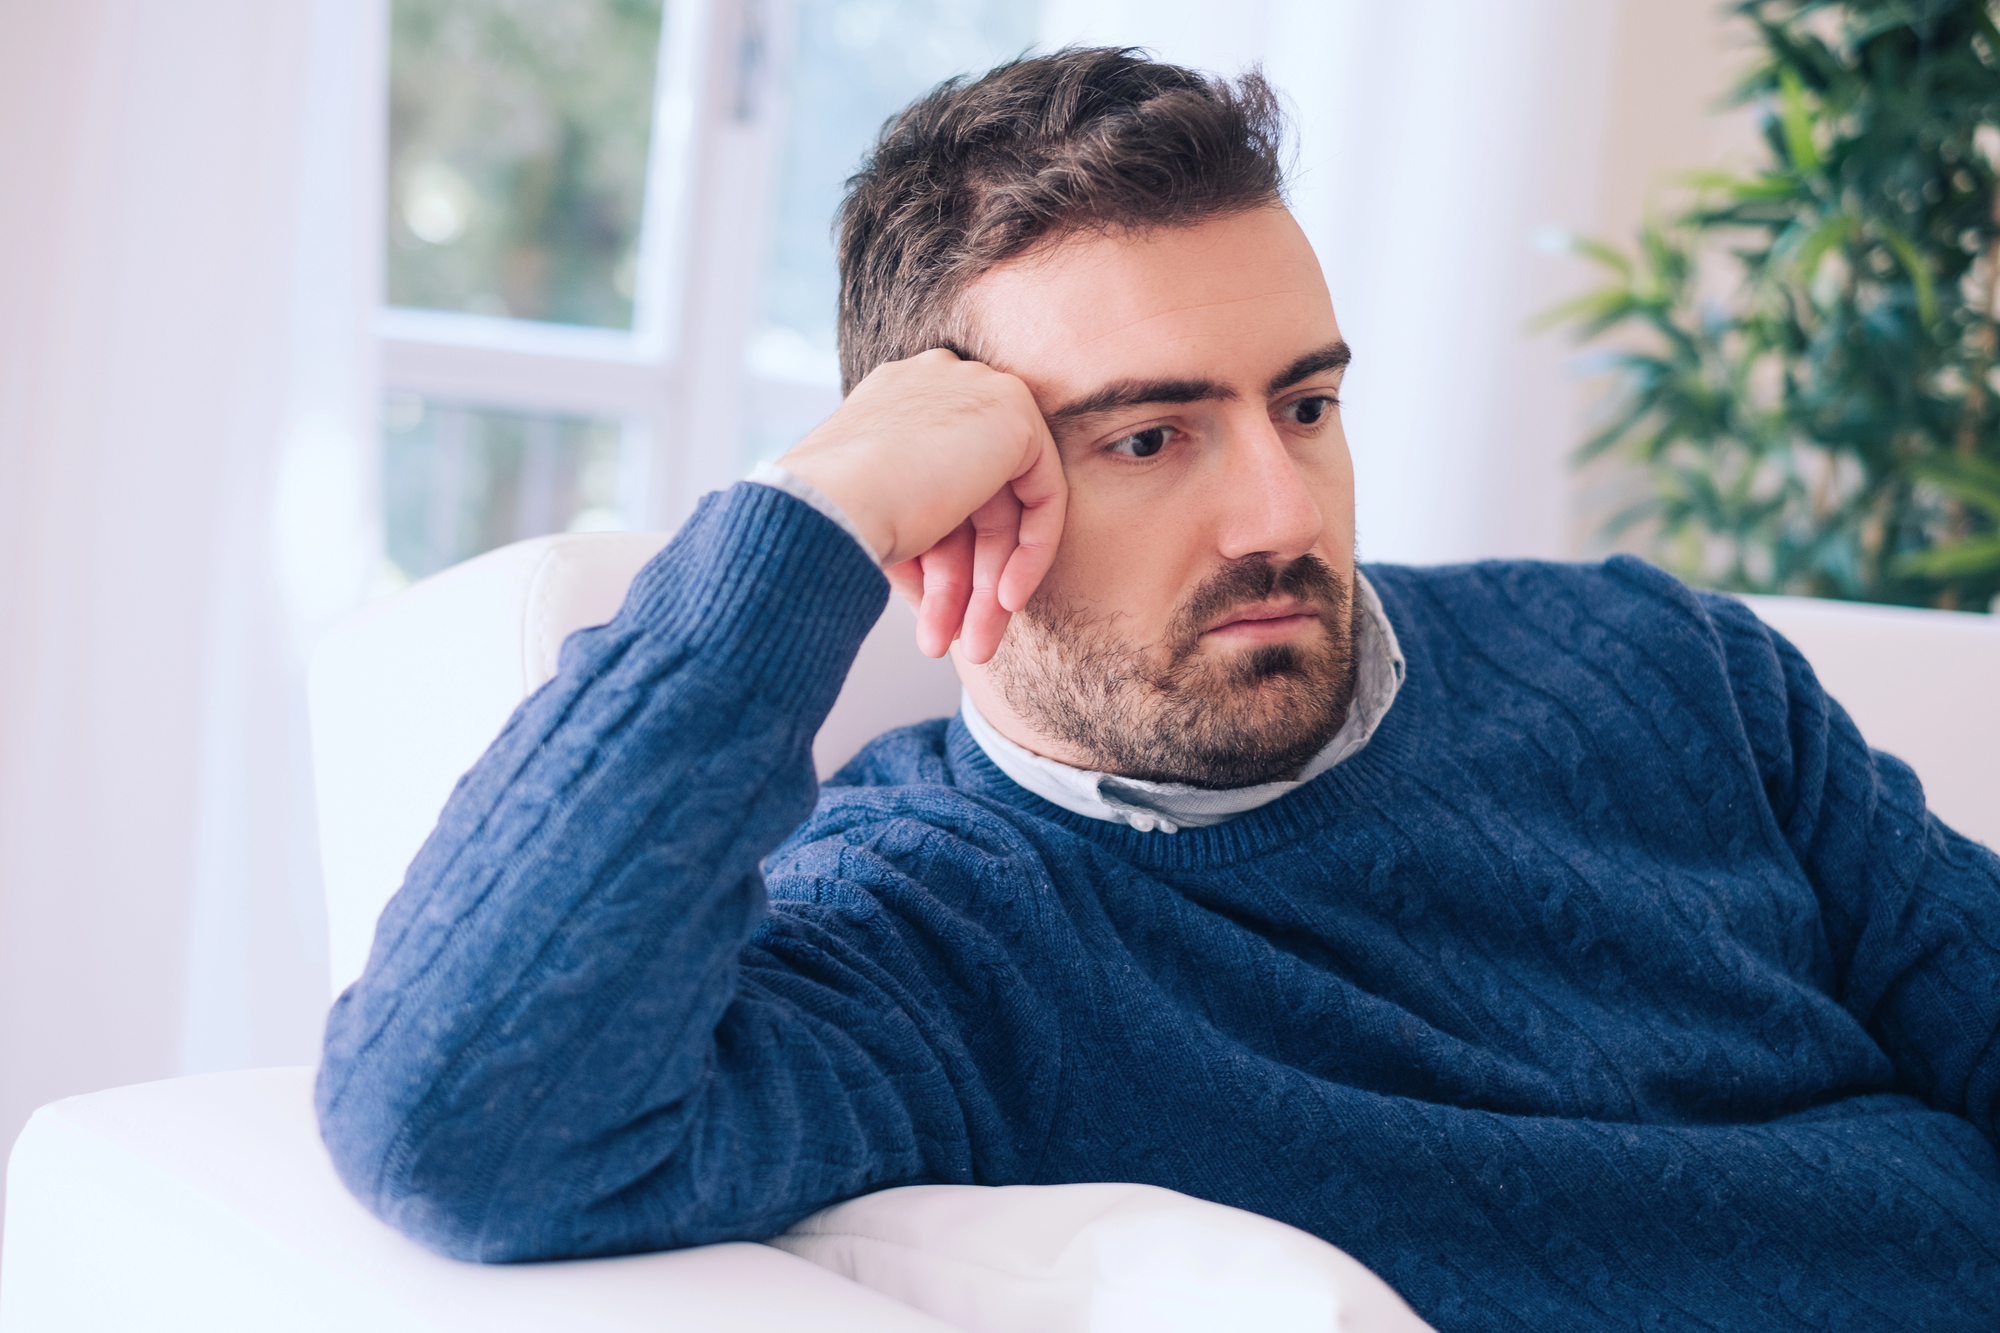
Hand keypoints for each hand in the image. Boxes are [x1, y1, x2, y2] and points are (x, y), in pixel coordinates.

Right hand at [777, 349, 1065, 664]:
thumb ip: (919, 528)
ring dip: (985, 586)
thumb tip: (945, 579)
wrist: (825, 506)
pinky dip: (1030, 553)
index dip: (938, 555)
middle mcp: (936, 383)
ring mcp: (976, 390)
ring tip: (974, 646)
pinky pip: (1042, 494)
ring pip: (1002, 508)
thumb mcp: (874, 519)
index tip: (931, 606)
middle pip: (972, 501)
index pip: (935, 484)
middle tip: (958, 642)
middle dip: (965, 581)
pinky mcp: (1012, 412)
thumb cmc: (828, 523)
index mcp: (894, 399)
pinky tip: (1005, 602)